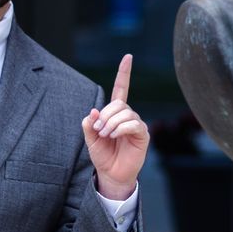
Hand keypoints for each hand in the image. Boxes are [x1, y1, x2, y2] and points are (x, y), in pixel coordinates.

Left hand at [83, 53, 148, 199]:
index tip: (128, 57)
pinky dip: (121, 128)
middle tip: (98, 129)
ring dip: (111, 123)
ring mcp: (136, 124)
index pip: (121, 88)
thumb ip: (89, 124)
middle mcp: (128, 116)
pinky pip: (133, 124)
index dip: (124, 73)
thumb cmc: (102, 155)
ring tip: (105, 135)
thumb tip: (94, 110)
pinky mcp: (142, 135)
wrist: (111, 174)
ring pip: (125, 113)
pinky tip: (114, 135)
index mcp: (115, 113)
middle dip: (105, 114)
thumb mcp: (90, 139)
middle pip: (119, 103)